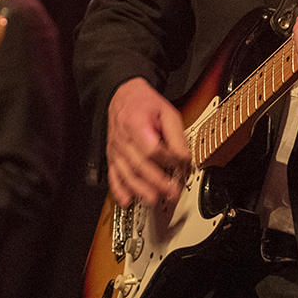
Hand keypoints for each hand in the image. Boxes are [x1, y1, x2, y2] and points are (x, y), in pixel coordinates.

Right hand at [106, 78, 188, 206]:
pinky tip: (126, 201)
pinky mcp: (112, 157)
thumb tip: (184, 158)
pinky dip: (119, 190)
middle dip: (158, 182)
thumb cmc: (145, 104)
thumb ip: (177, 136)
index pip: (153, 149)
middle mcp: (123, 139)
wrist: (124, 97)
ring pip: (127, 173)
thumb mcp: (167, 113)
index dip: (169, 161)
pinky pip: (113, 176)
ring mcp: (116, 149)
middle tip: (173, 192)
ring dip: (141, 189)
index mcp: (137, 124)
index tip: (182, 166)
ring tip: (155, 199)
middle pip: (140, 165)